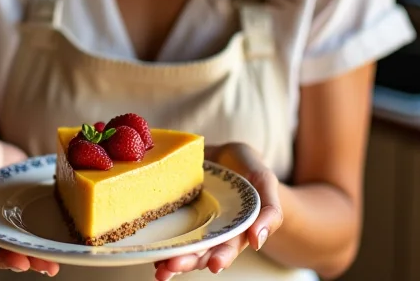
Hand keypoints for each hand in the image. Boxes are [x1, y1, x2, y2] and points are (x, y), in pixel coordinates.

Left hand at [153, 142, 282, 279]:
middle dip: (188, 261)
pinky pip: (169, 228)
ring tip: (160, 267)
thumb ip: (269, 210)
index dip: (221, 256)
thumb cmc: (250, 170)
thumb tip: (257, 242)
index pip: (228, 247)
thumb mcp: (265, 183)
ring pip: (183, 245)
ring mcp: (195, 222)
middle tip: (172, 266)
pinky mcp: (179, 210)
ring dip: (171, 259)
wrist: (228, 152)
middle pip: (201, 251)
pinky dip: (160, 241)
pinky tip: (149, 252)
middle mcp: (214, 231)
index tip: (213, 264)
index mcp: (236, 229)